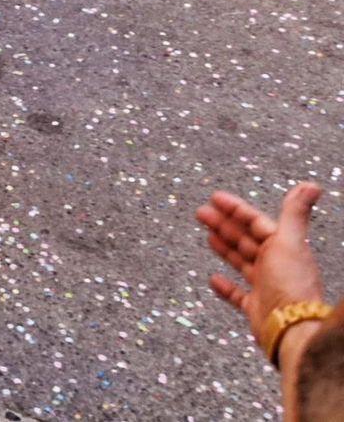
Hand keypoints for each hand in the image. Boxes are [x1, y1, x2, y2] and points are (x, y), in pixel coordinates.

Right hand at [197, 184, 327, 350]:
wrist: (290, 328)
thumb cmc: (291, 284)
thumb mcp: (290, 241)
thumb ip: (295, 212)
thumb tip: (311, 184)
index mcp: (283, 247)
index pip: (255, 222)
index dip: (235, 209)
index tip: (214, 197)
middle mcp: (275, 265)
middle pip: (245, 239)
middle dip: (223, 224)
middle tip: (201, 213)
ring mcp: (265, 286)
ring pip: (240, 262)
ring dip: (224, 248)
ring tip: (207, 236)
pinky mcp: (255, 307)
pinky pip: (237, 294)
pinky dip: (224, 286)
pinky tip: (213, 279)